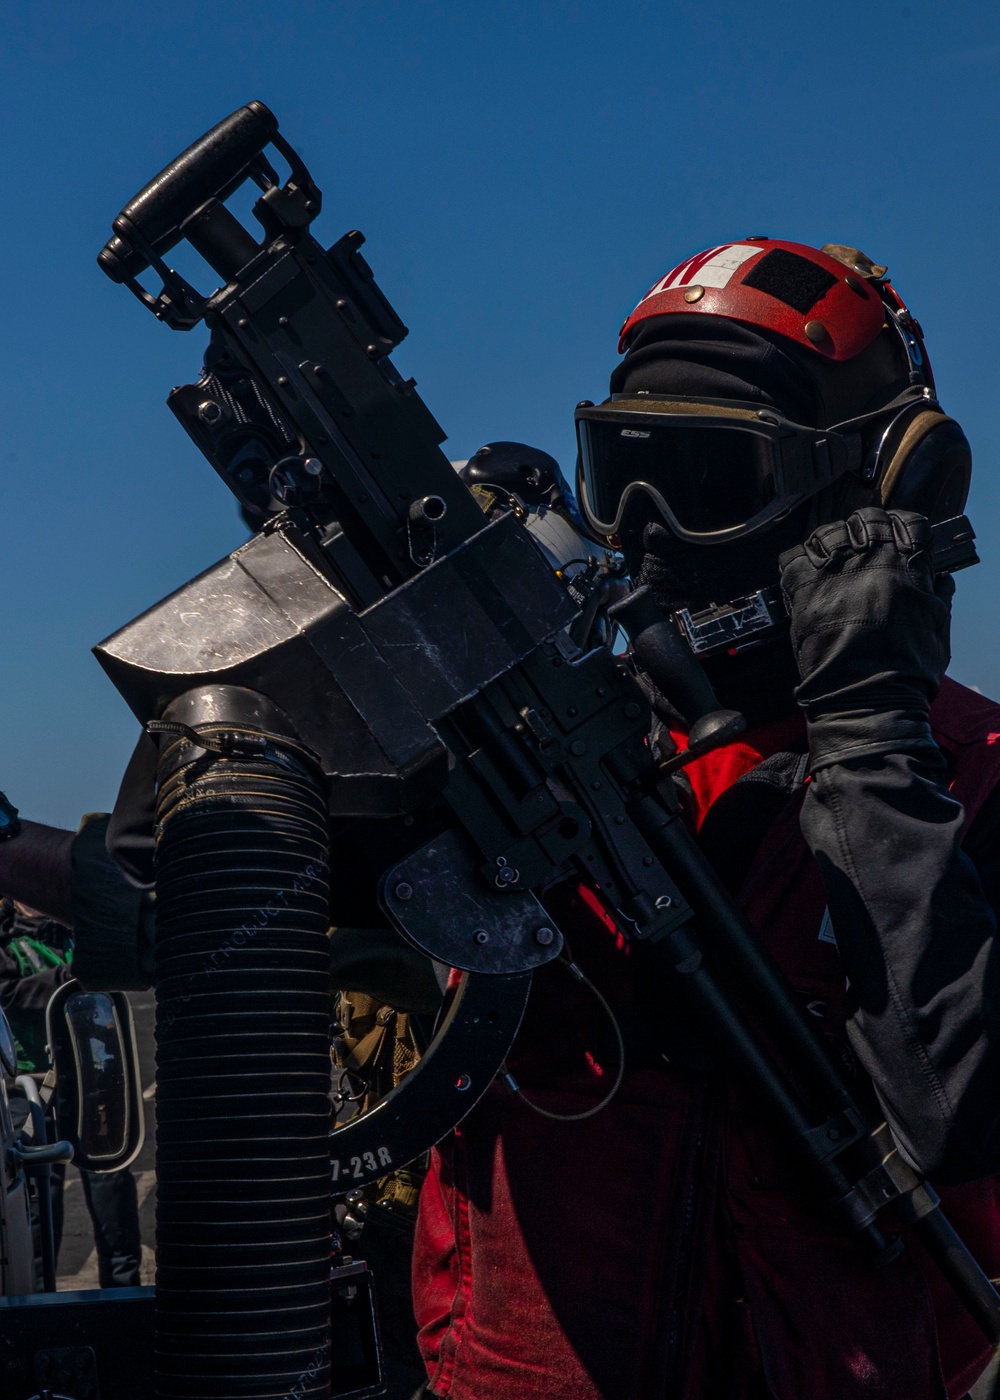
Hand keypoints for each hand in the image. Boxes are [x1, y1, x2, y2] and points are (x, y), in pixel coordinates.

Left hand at [778, 507, 952, 769]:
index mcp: (909, 566)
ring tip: (830, 561)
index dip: (901, 528)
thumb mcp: (937, 626)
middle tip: (860, 547)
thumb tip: (938, 579)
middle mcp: (872, 561)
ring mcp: (836, 572)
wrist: (867, 695)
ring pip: (828, 534)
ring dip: (829, 543)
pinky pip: (793, 560)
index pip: (909, 523)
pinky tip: (804, 578)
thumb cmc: (905, 670)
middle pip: (866, 520)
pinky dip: (797, 565)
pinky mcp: (805, 590)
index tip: (895, 536)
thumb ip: (937, 596)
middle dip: (864, 529)